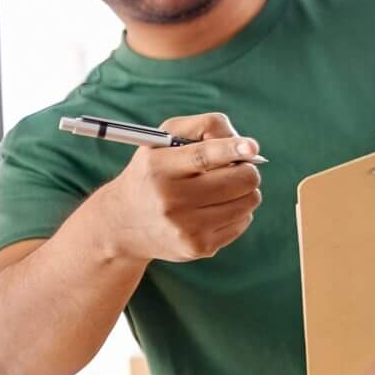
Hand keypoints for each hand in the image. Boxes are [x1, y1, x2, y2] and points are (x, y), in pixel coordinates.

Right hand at [98, 113, 263, 264]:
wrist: (122, 224)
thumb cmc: (154, 172)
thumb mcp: (164, 140)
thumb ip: (204, 127)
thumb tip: (247, 145)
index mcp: (159, 167)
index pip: (203, 156)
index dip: (232, 149)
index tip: (252, 147)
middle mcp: (171, 200)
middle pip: (240, 180)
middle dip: (246, 169)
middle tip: (235, 168)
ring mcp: (186, 228)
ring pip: (249, 201)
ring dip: (245, 191)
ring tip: (221, 189)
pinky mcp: (199, 247)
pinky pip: (243, 221)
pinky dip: (237, 211)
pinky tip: (213, 209)